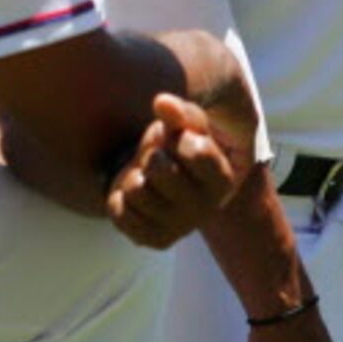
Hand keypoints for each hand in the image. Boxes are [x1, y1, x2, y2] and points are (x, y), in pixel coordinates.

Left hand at [104, 94, 239, 248]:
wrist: (167, 184)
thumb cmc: (178, 149)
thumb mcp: (188, 127)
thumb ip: (181, 114)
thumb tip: (162, 101)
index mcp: (222, 179)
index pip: (197, 151)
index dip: (178, 137)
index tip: (180, 139)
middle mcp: (206, 208)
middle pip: (160, 169)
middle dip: (152, 155)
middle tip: (158, 158)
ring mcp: (180, 227)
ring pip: (136, 190)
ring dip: (133, 175)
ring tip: (145, 176)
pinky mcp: (153, 240)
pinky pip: (119, 211)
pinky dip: (119, 198)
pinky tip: (134, 195)